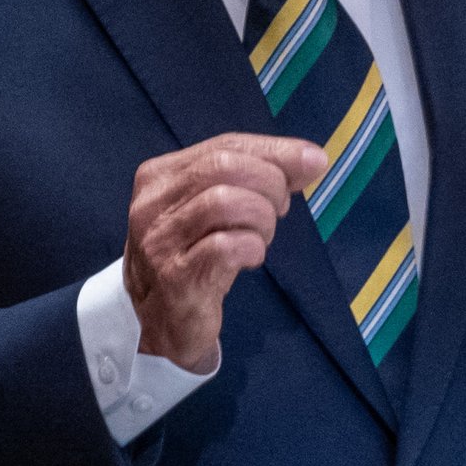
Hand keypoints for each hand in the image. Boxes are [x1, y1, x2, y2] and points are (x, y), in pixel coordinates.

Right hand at [122, 132, 327, 371]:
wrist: (162, 321)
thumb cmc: (195, 255)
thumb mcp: (218, 208)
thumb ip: (257, 177)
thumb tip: (312, 158)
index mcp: (160, 176)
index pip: (225, 145)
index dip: (275, 151)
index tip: (313, 162)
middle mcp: (152, 204)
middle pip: (224, 167)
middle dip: (269, 184)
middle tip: (278, 210)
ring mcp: (159, 242)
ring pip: (225, 202)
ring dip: (262, 219)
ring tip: (260, 237)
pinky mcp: (175, 277)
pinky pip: (226, 246)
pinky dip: (252, 248)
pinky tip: (250, 258)